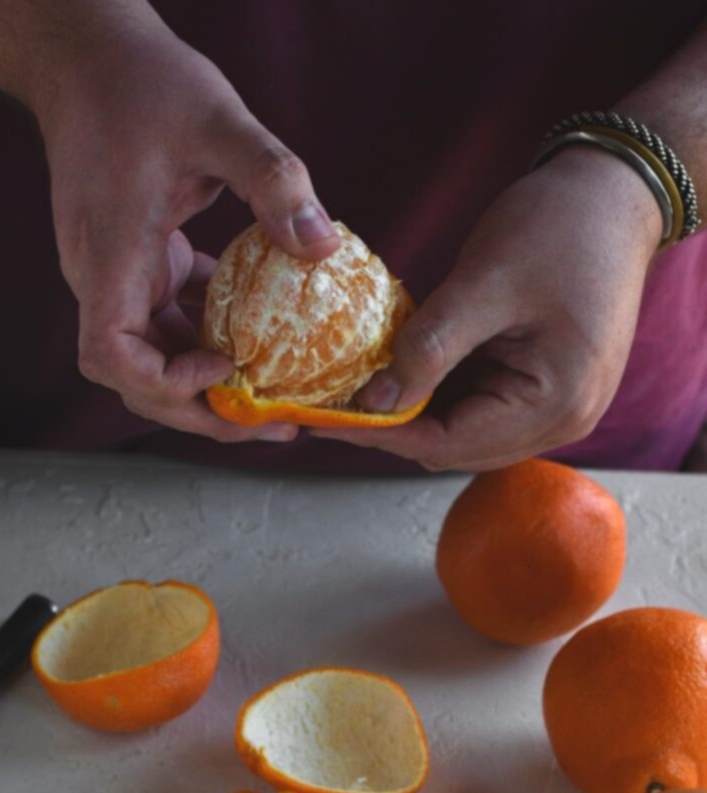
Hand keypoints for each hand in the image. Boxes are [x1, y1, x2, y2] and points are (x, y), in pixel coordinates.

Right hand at [37, 21, 339, 441]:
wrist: (87, 55)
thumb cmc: (140, 82)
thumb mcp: (217, 119)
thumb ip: (273, 178)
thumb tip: (325, 245)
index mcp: (110, 256)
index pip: (111, 356)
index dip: (164, 381)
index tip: (222, 368)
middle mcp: (105, 279)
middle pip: (139, 378)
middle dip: (204, 409)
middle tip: (275, 423)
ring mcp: (119, 276)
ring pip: (157, 356)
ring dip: (212, 380)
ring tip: (277, 393)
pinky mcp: (137, 263)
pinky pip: (170, 320)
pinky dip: (211, 337)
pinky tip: (261, 335)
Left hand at [313, 149, 662, 469]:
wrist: (616, 194)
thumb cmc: (559, 226)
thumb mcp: (484, 283)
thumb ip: (428, 348)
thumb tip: (373, 404)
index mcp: (555, 405)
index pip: (448, 443)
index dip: (382, 433)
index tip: (325, 418)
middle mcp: (562, 423)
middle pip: (455, 449)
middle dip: (394, 428)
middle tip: (332, 404)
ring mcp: (557, 410)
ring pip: (463, 433)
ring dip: (414, 413)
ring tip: (358, 387)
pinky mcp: (545, 389)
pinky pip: (479, 409)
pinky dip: (439, 395)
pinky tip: (402, 370)